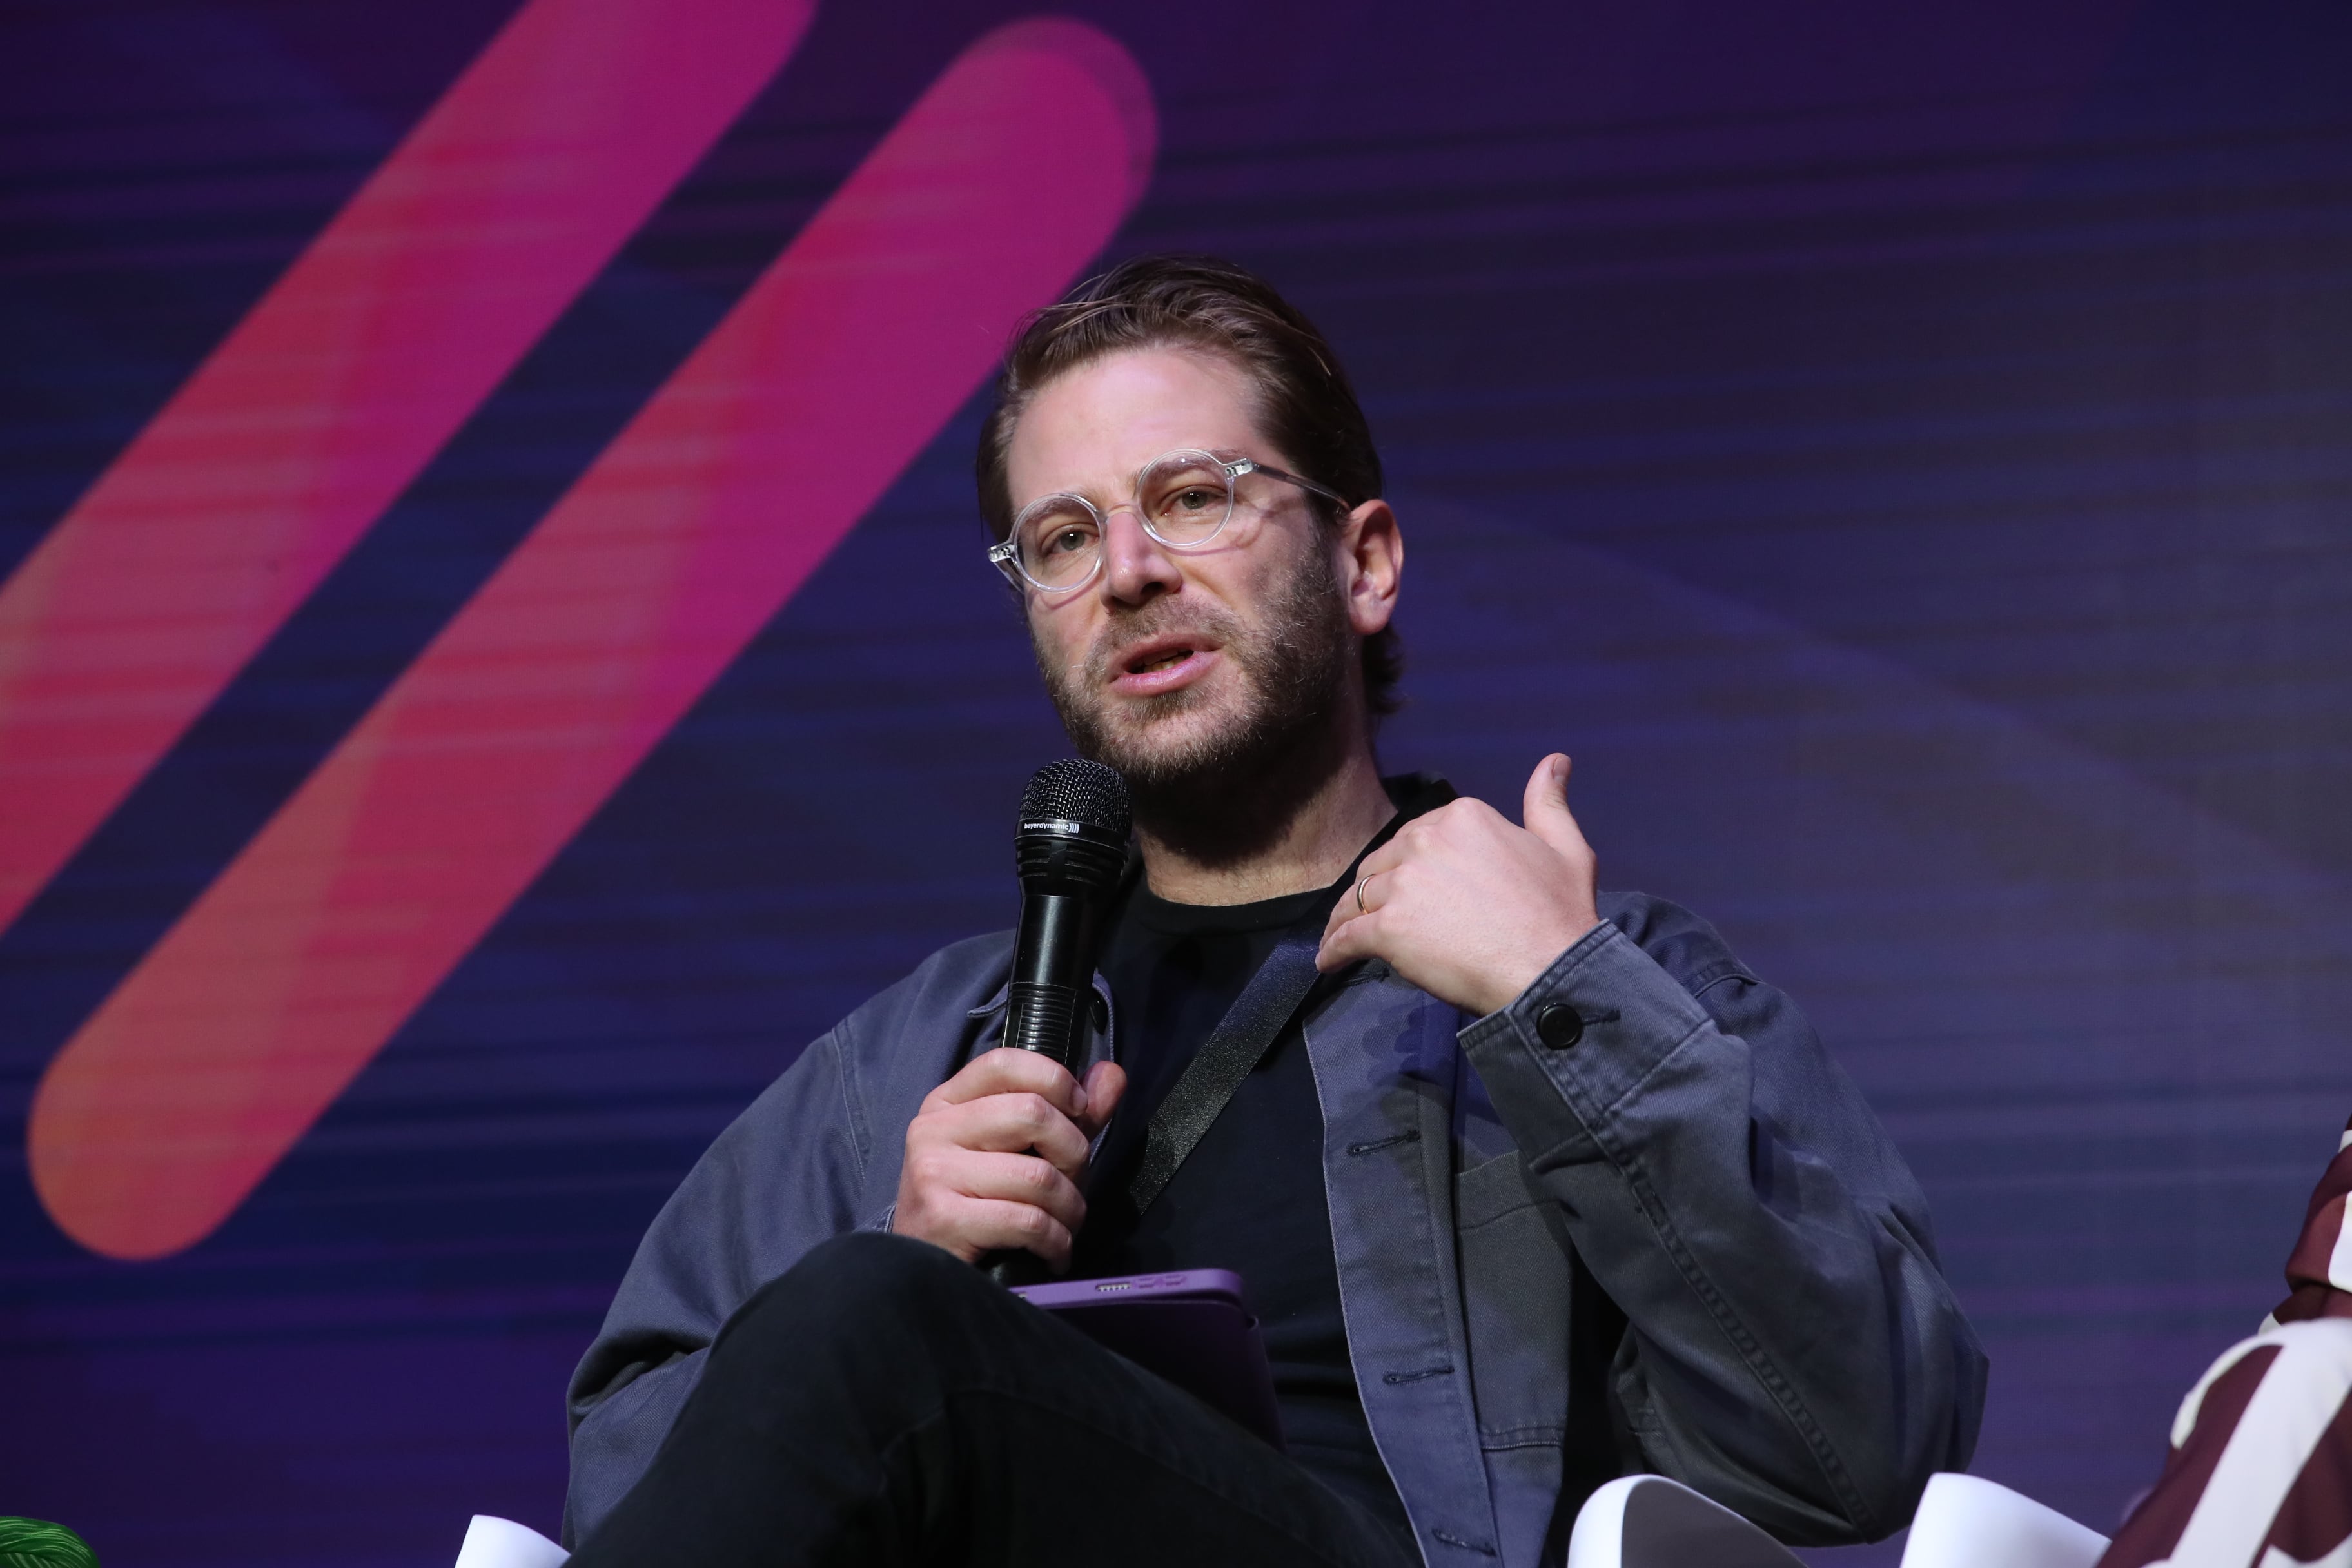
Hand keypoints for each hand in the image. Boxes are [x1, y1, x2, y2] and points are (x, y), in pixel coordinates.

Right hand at [891, 1047, 1127, 1269]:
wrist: (927, 1273)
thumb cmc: (978, 1206)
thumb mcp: (1019, 1150)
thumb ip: (1067, 1113)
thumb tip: (1111, 1074)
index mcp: (947, 1103)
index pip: (1004, 1062)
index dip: (1054, 1080)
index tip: (1079, 1110)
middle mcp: (933, 1130)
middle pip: (1032, 1113)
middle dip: (1073, 1153)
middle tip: (1073, 1183)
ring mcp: (933, 1172)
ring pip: (1037, 1175)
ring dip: (1069, 1208)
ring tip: (1065, 1225)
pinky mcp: (943, 1218)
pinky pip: (1028, 1220)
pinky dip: (1055, 1241)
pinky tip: (1052, 1252)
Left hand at [1317, 754, 1599, 1016]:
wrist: (1550, 970)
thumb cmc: (1561, 914)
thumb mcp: (1565, 847)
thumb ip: (1547, 802)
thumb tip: (1554, 759)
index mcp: (1462, 817)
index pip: (1416, 836)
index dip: (1410, 863)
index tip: (1410, 885)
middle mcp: (1426, 840)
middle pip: (1382, 862)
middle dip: (1375, 887)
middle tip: (1372, 914)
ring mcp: (1404, 884)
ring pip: (1359, 897)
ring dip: (1346, 917)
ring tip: (1340, 937)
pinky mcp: (1388, 928)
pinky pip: (1348, 936)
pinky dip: (1333, 950)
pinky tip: (1328, 962)